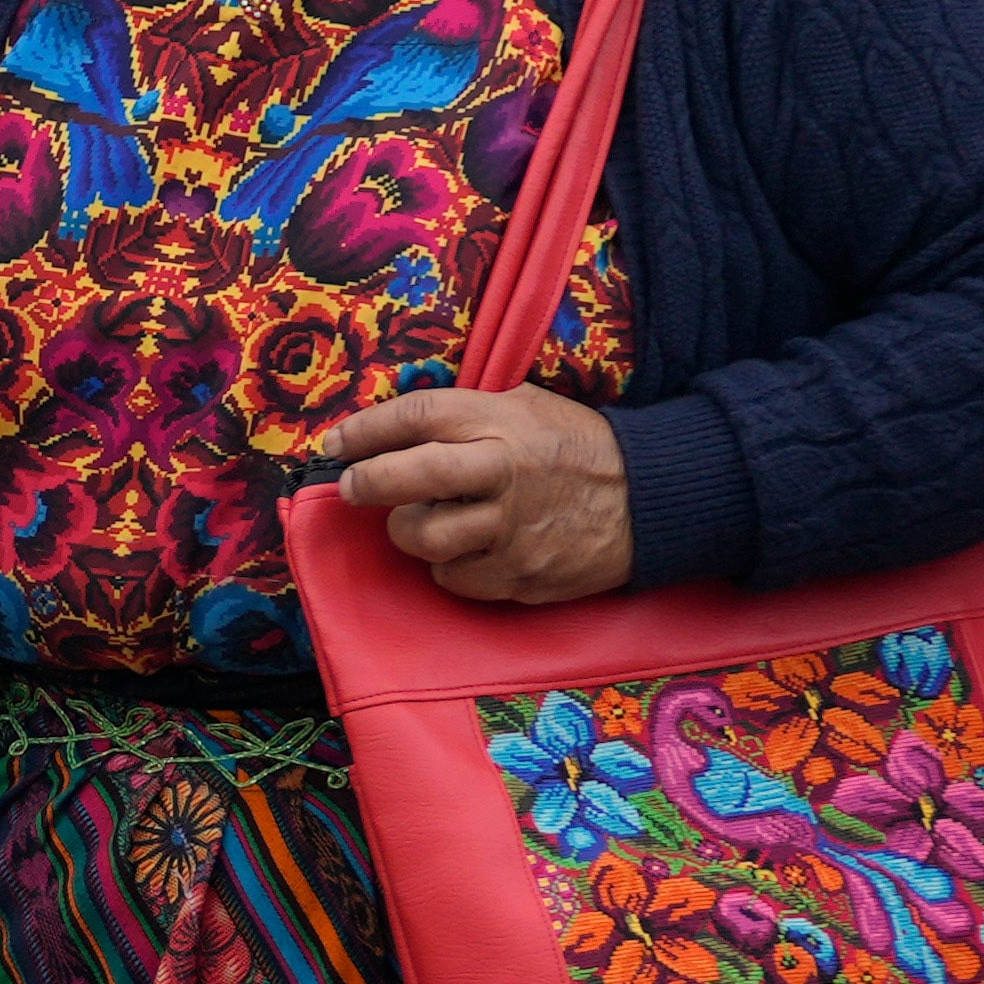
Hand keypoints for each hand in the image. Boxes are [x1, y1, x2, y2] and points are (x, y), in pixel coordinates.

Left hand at [303, 387, 629, 604]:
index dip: (364, 430)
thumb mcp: (525, 404)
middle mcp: (502, 472)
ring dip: (411, 531)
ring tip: (426, 519)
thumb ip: (464, 410)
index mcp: (499, 421)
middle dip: (367, 483)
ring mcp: (511, 529)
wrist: (648, 498)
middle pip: (408, 478)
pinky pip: (455, 578)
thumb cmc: (575, 446)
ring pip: (424, 537)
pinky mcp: (521, 575)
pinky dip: (450, 567)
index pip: (413, 418)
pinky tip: (468, 549)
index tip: (336, 444)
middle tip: (354, 486)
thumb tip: (391, 423)